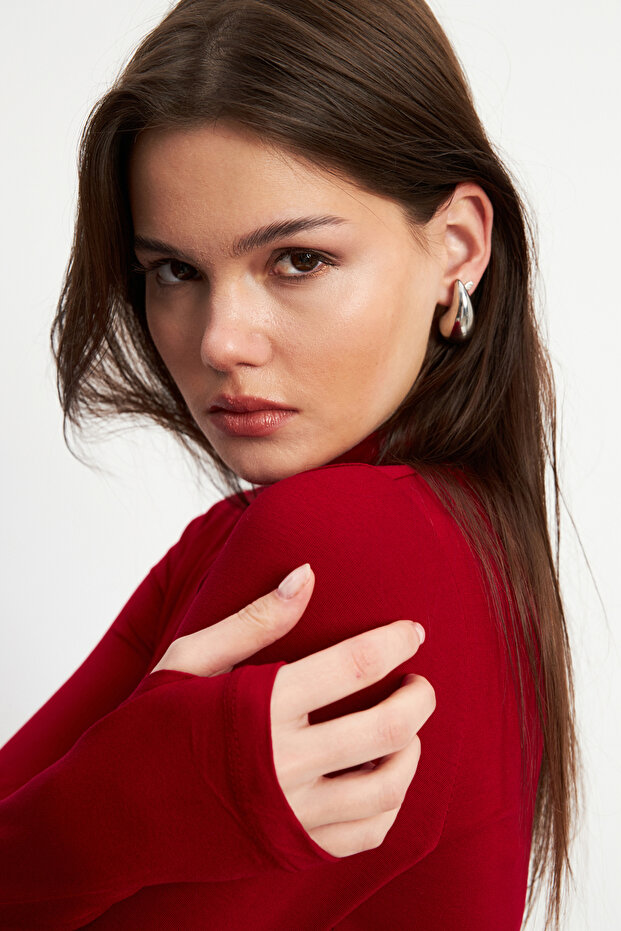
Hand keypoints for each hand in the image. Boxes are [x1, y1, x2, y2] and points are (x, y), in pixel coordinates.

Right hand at [152, 563, 434, 856]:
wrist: (107, 817)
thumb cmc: (145, 728)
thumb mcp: (188, 660)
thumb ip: (254, 620)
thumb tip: (307, 574)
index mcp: (261, 706)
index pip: (355, 664)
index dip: (394, 642)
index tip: (413, 632)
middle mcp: (285, 763)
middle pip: (388, 727)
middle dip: (419, 698)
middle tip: (420, 681)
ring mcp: (292, 814)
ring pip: (387, 787)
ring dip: (412, 752)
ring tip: (408, 730)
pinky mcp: (291, 850)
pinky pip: (365, 834)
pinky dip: (388, 805)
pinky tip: (381, 778)